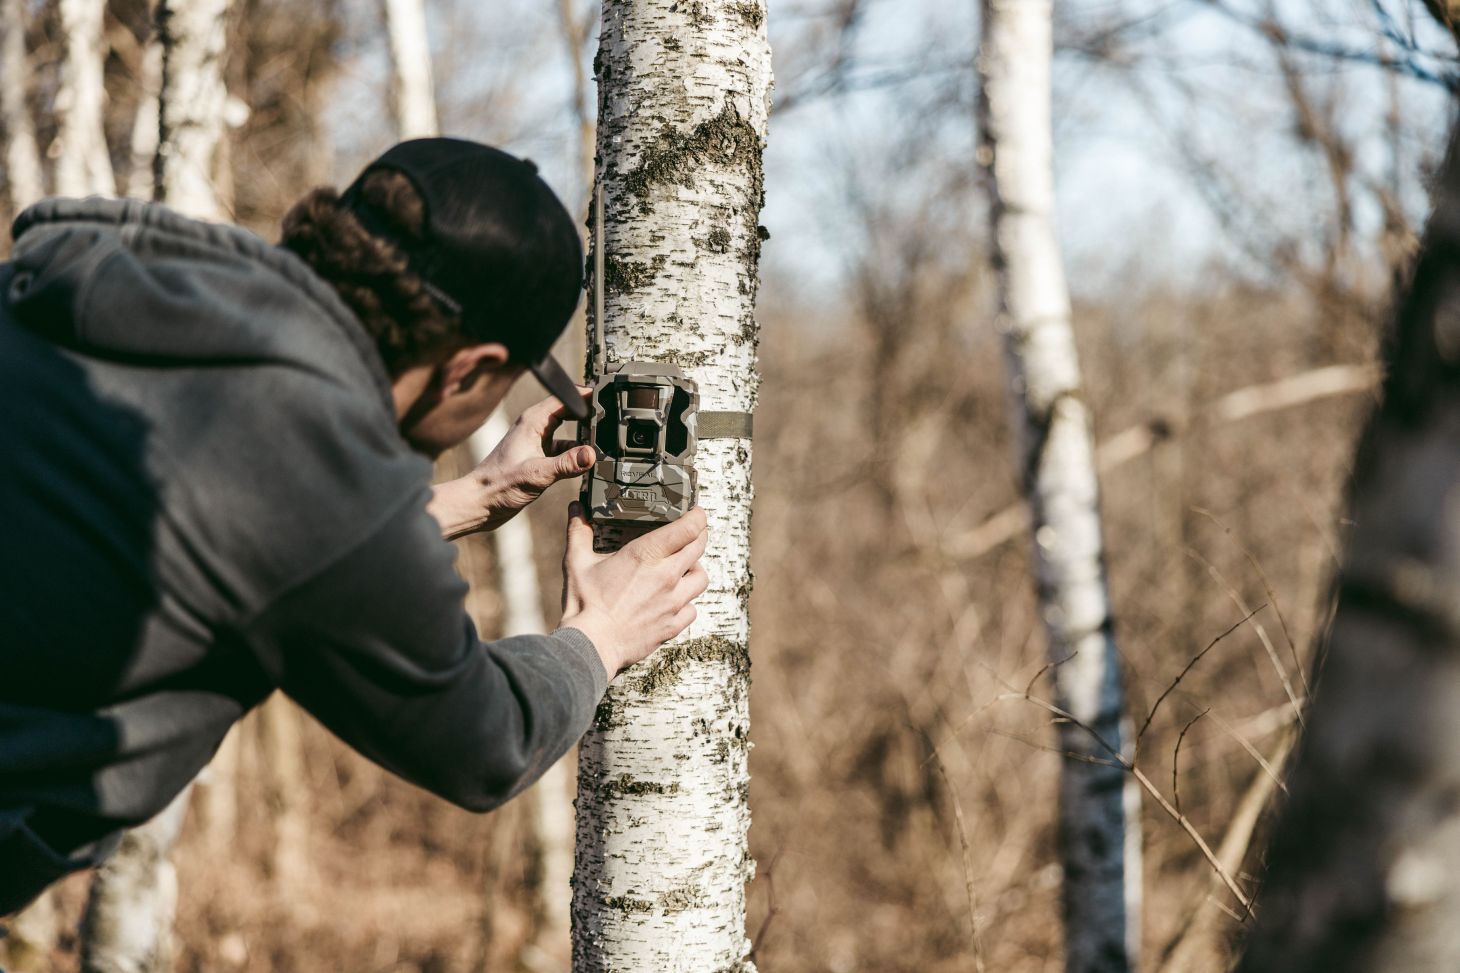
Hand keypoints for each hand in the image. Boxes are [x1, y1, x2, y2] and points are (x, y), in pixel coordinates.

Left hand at [450, 390, 595, 535]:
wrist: (479, 503)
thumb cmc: (497, 486)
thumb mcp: (536, 474)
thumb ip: (565, 464)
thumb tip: (591, 454)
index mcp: (532, 421)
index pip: (564, 398)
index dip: (585, 396)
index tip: (606, 396)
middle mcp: (534, 428)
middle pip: (568, 411)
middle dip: (589, 413)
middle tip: (611, 418)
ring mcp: (536, 442)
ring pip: (568, 431)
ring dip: (584, 435)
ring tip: (604, 440)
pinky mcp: (538, 457)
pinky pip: (563, 449)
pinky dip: (576, 453)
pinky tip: (587, 462)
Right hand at [560, 503, 709, 677]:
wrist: (591, 645)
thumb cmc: (584, 603)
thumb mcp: (577, 562)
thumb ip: (579, 531)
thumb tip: (576, 508)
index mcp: (645, 555)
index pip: (688, 528)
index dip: (697, 516)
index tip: (695, 512)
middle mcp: (666, 576)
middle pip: (699, 547)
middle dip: (699, 536)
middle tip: (693, 532)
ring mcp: (672, 602)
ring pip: (701, 578)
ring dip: (696, 569)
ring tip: (685, 567)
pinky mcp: (672, 625)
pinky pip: (692, 609)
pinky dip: (687, 602)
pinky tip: (675, 601)